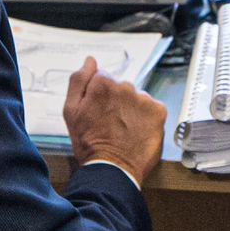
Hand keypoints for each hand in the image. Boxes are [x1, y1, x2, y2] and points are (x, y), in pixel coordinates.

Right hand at [63, 57, 165, 185]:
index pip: (103, 78)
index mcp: (102, 83)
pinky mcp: (158, 111)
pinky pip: (152, 108)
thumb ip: (78, 81)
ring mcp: (143, 98)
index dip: (99, 96)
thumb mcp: (71, 111)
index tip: (98, 111)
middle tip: (110, 124)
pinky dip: (146, 118)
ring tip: (124, 130)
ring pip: (137, 98)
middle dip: (117, 102)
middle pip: (121, 88)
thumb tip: (89, 61)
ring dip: (132, 110)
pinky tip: (136, 131)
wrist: (112, 169)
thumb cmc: (89, 143)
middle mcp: (125, 86)